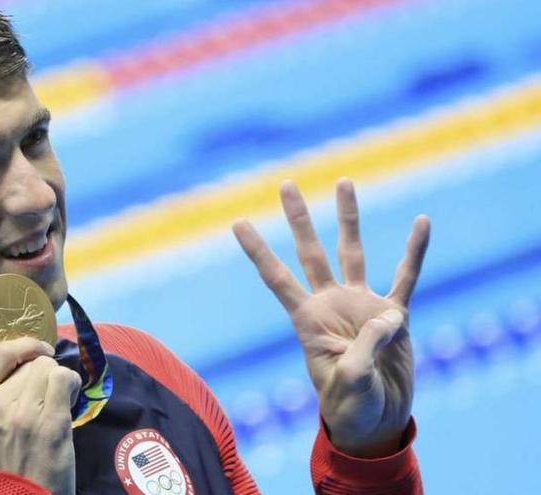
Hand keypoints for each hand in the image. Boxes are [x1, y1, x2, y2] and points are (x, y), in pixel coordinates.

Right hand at [0, 337, 81, 493]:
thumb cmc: (4, 466)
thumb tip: (26, 363)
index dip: (24, 345)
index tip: (38, 350)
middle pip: (30, 363)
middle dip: (42, 375)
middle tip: (45, 398)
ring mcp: (22, 415)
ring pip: (49, 368)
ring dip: (58, 380)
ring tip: (57, 402)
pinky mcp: (51, 424)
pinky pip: (65, 379)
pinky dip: (72, 384)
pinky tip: (70, 399)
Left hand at [232, 178, 429, 457]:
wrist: (376, 422)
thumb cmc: (351, 408)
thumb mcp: (350, 383)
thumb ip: (366, 349)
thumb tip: (389, 316)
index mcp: (307, 320)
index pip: (276, 277)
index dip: (257, 250)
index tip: (238, 222)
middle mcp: (330, 304)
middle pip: (310, 252)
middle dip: (299, 218)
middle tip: (286, 183)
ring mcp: (361, 306)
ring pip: (352, 252)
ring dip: (348, 218)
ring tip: (343, 182)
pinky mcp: (393, 315)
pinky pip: (406, 276)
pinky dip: (414, 250)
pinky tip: (422, 222)